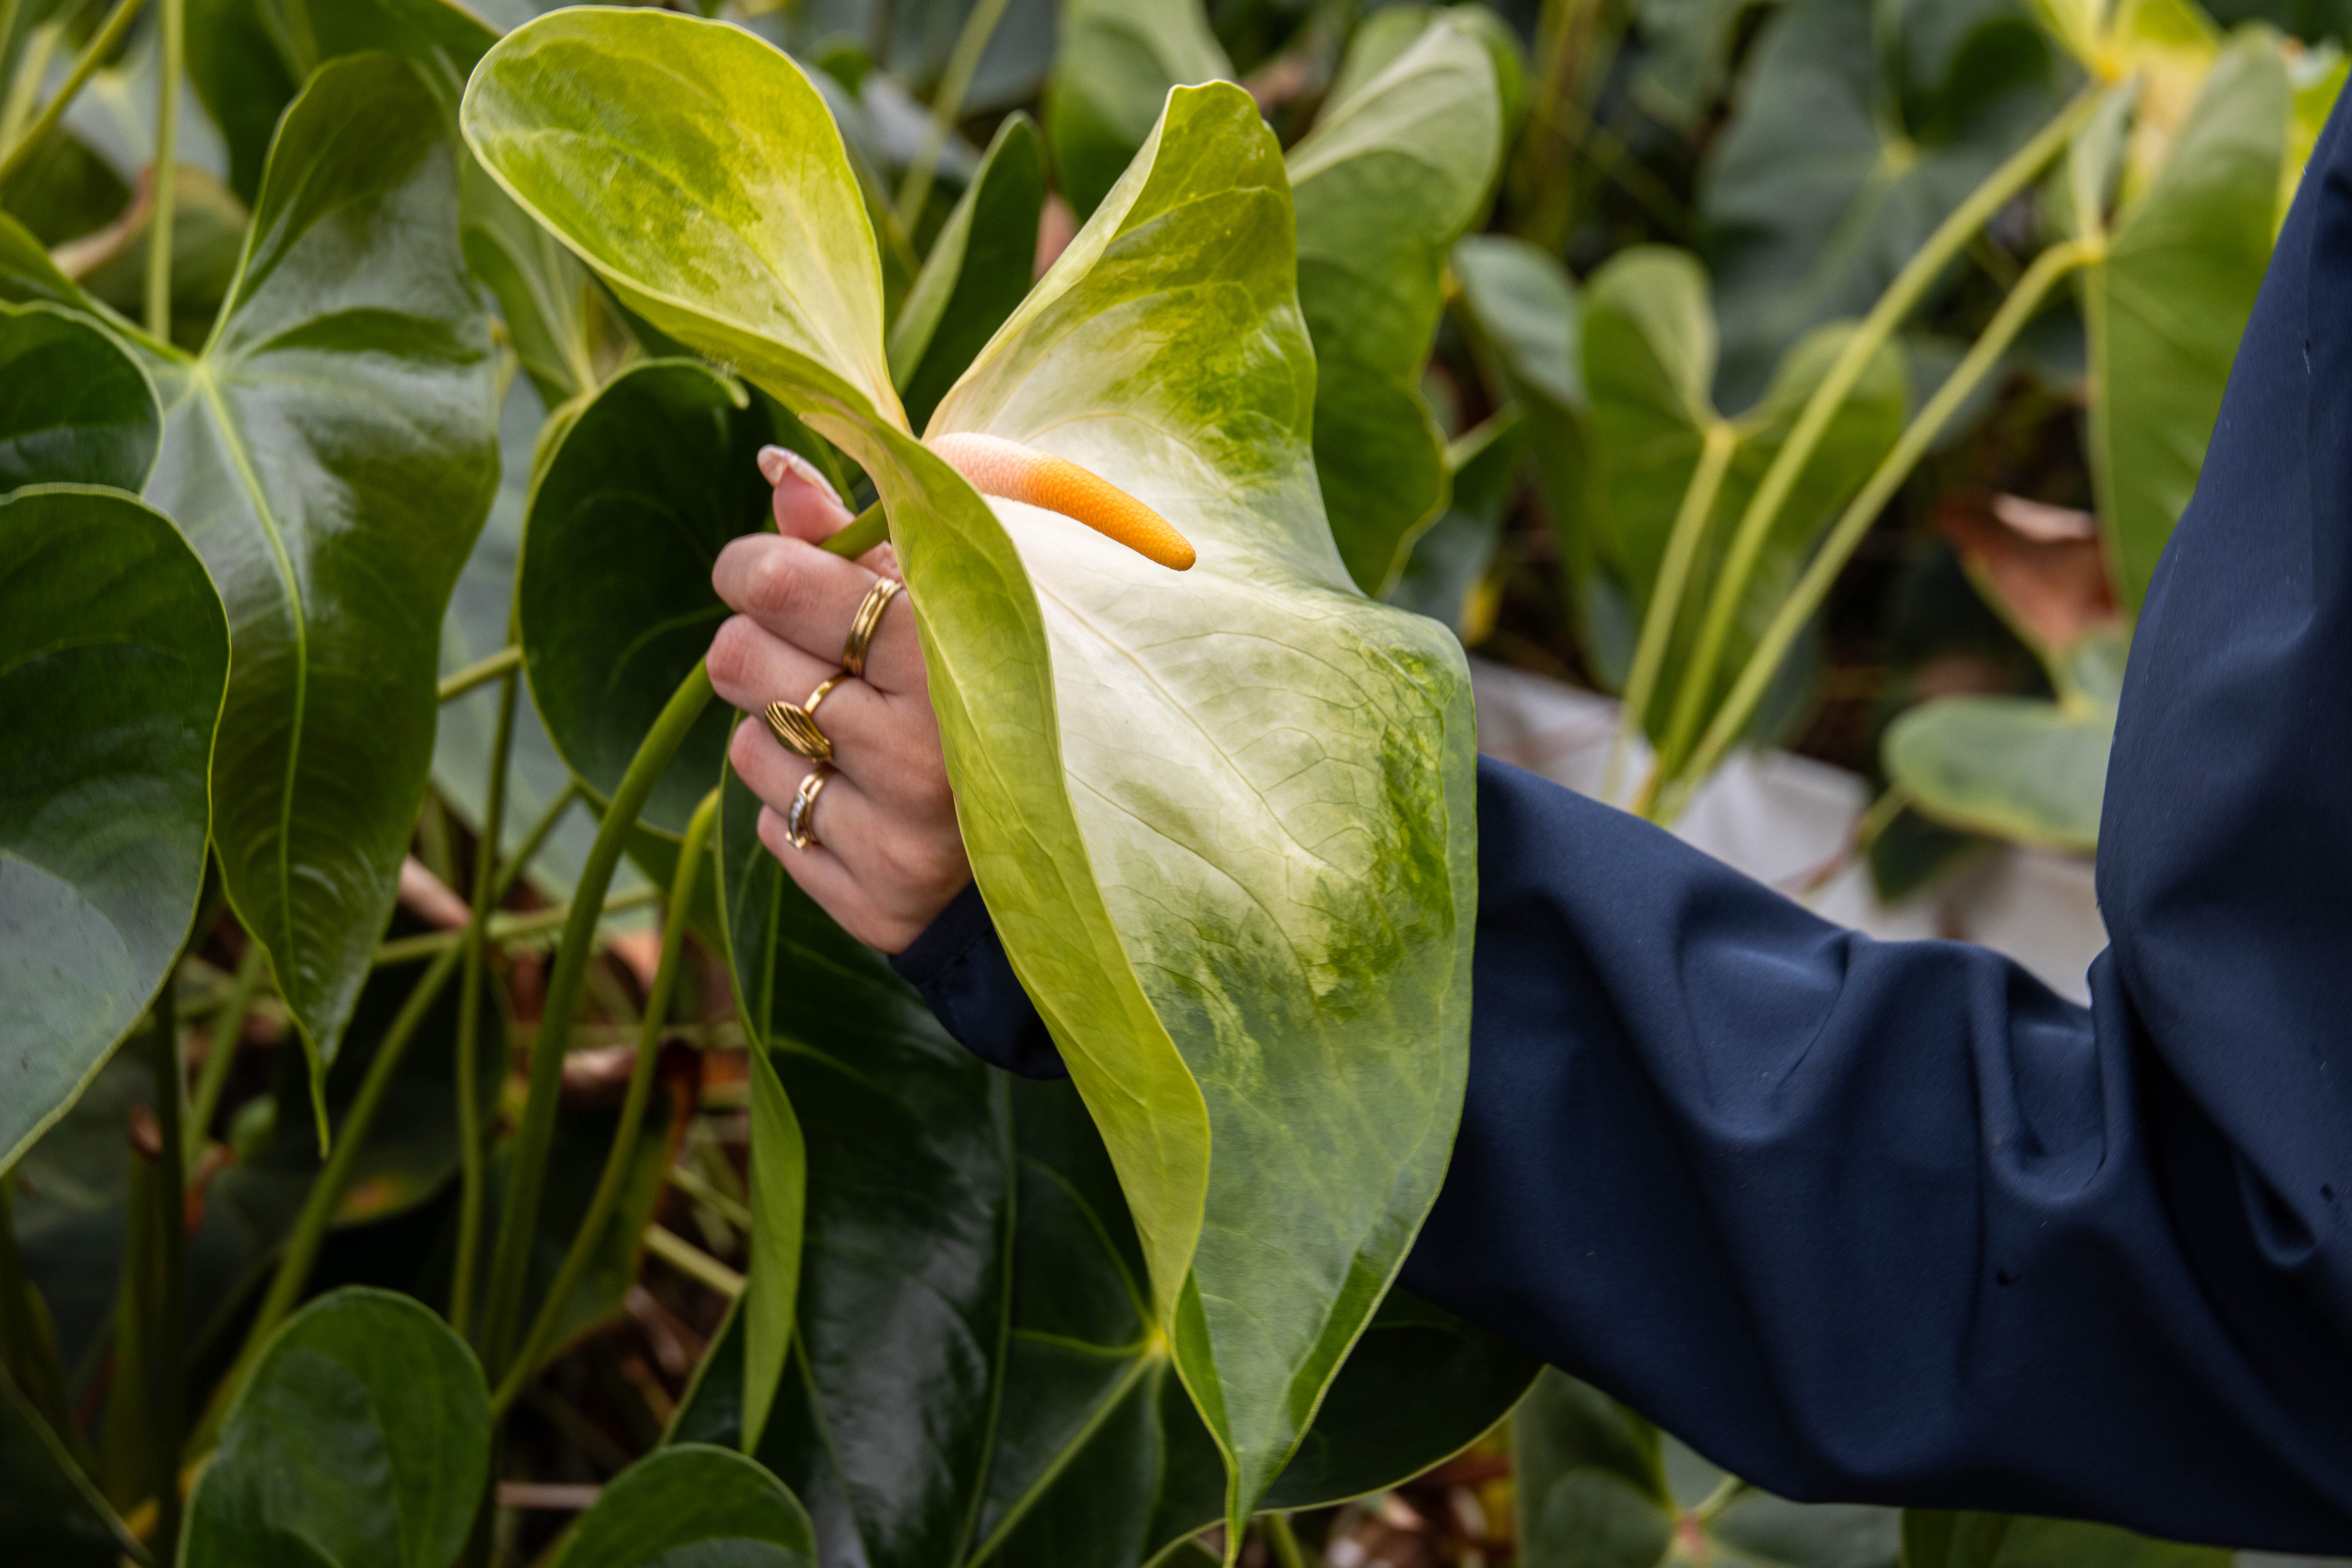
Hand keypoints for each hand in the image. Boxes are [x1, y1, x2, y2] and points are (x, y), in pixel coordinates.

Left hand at [707, 446, 971, 952]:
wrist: (1063, 843)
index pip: (785, 582)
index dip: (753, 565)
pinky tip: (860, 796)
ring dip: (778, 731)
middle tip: (810, 654)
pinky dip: (798, 803)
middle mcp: (926, 753)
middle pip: (738, 659)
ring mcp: (897, 838)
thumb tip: (778, 472)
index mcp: (954, 655)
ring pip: (747, 745)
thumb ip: (858, 537)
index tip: (763, 569)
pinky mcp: (872, 902)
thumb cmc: (994, 689)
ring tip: (849, 731)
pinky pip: (771, 826)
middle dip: (757, 646)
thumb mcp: (948, 599)